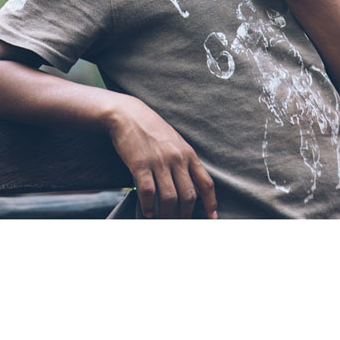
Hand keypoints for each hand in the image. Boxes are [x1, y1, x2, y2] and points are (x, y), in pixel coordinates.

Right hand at [105, 96, 217, 218]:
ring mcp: (159, 162)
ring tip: (163, 221)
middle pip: (188, 196)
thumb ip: (184, 162)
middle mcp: (177, 159)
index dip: (211, 204)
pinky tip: (148, 212)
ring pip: (169, 197)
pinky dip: (148, 206)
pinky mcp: (140, 164)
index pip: (206, 184)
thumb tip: (190, 186)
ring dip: (167, 214)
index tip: (211, 218)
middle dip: (185, 215)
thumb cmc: (151, 130)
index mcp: (188, 154)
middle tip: (180, 224)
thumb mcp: (175, 143)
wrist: (128, 115)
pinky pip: (148, 191)